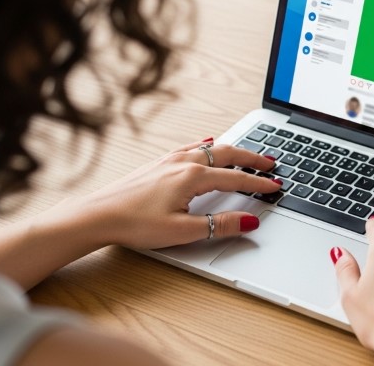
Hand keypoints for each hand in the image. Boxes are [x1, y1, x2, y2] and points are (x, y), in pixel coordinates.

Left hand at [61, 138, 281, 249]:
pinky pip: (191, 147)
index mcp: (192, 177)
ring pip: (210, 148)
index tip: (276, 185)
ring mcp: (169, 159)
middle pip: (227, 155)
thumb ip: (220, 225)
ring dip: (232, 151)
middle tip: (271, 162)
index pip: (236, 178)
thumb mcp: (183, 231)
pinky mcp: (157, 163)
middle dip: (252, 158)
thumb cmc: (134, 224)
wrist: (97, 215)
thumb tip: (250, 220)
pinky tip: (207, 143)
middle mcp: (183, 162)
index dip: (259, 183)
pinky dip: (207, 145)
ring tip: (247, 154)